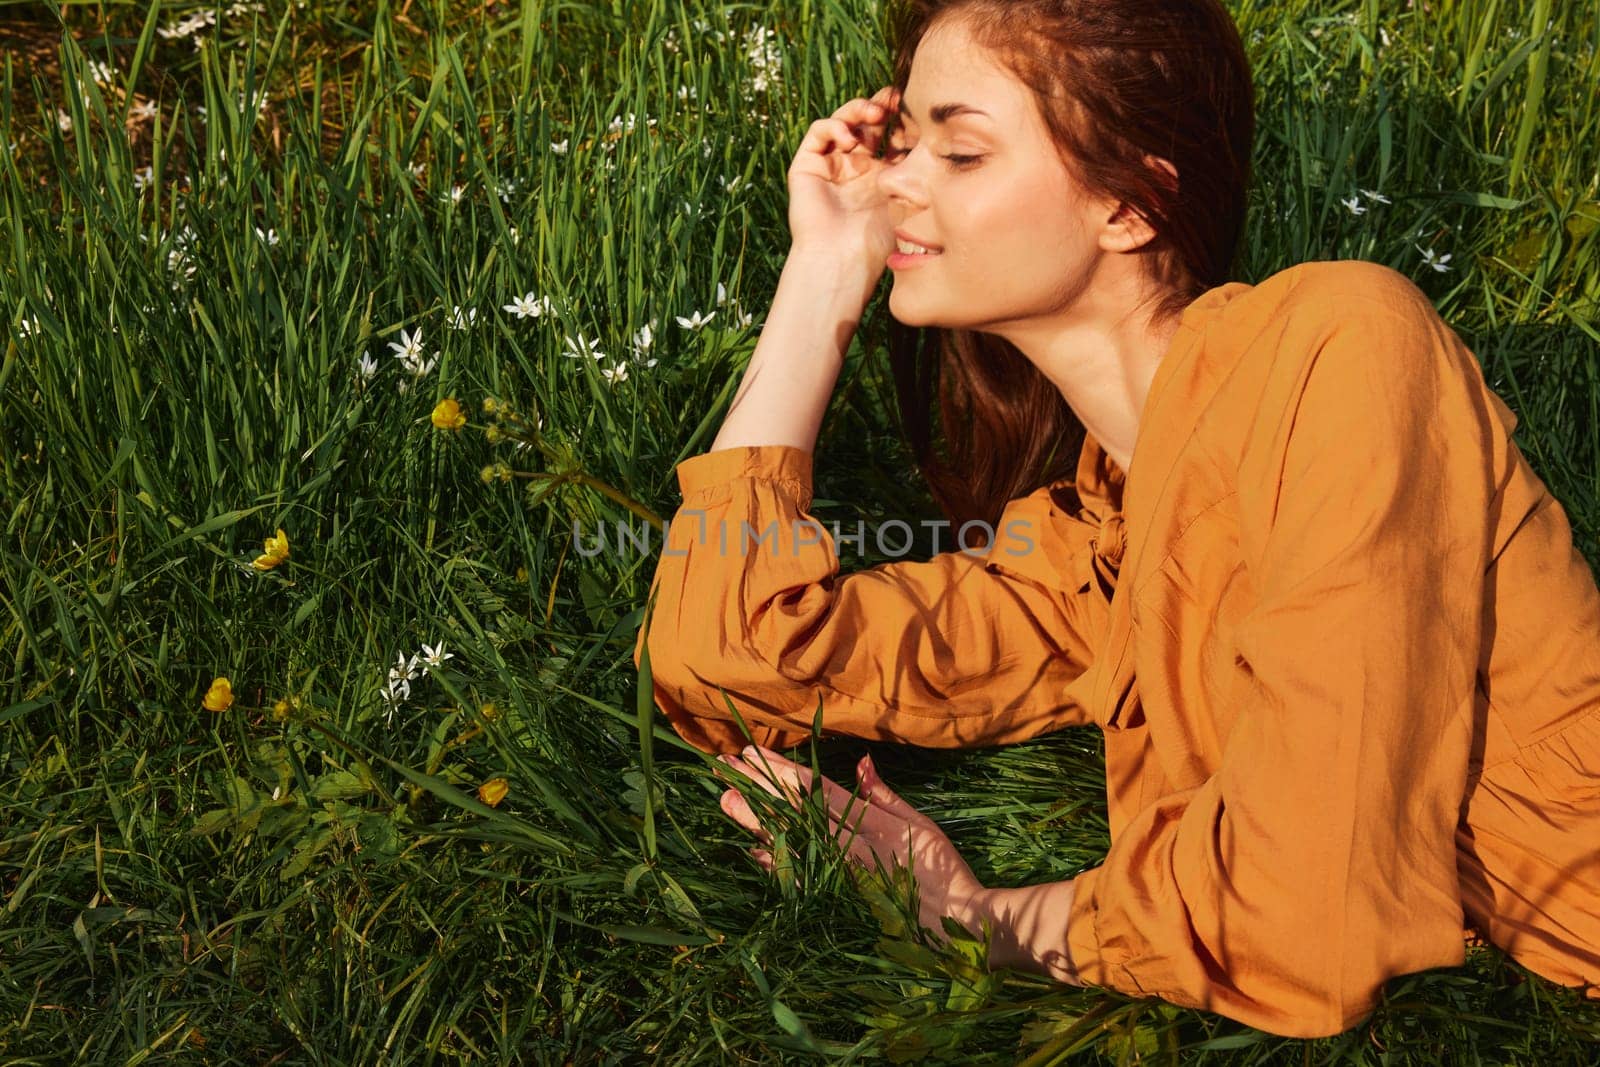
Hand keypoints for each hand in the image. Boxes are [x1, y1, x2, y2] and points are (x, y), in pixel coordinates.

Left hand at [714, 744, 986, 945]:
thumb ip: (884, 795)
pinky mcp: (839, 899)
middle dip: (755, 786)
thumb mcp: (917, 824)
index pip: (810, 787)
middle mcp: (845, 844)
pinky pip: (799, 878)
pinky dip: (775, 863)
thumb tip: (860, 763)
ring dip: (754, 819)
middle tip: (722, 767)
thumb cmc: (941, 870)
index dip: (778, 769)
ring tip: (724, 799)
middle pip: (790, 809)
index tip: (750, 752)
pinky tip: (752, 849)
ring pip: (788, 839)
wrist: (955, 922)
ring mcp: (838, 873)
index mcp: (865, 820)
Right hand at [786, 86, 901, 284]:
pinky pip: (817, 133)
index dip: (900, 119)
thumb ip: (915, 166)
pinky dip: (832, 126)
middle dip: (880, 108)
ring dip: (857, 111)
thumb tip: (933, 133)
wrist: (843, 260)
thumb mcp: (906, 196)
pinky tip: (848, 139)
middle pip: (866, 124)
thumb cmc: (877, 238)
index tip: (915, 109)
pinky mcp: (806, 167)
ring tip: (874, 115)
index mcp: (879, 175)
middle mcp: (853, 167)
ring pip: (842, 122)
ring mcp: (830, 166)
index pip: (888, 135)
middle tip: (894, 101)